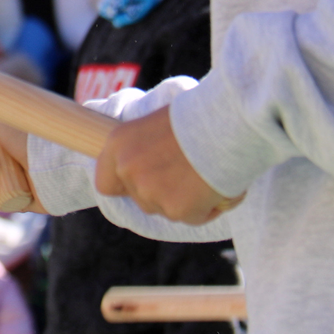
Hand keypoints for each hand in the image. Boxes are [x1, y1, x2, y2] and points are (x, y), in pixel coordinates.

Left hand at [94, 110, 237, 223]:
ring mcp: (149, 192)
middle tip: (189, 172)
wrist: (228, 122)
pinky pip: (194, 217)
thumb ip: (145, 149)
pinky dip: (208, 207)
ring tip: (207, 172)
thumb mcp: (157, 125)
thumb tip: (150, 165)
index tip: (144, 181)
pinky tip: (218, 184)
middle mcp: (127, 169)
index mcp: (117, 144)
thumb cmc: (199, 116)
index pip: (105, 184)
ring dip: (187, 199)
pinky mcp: (176, 210)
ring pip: (168, 209)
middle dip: (163, 193)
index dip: (126, 186)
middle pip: (141, 199)